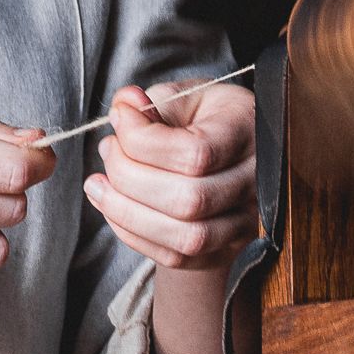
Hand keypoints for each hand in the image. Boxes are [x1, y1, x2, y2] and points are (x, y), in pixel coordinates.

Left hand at [85, 80, 257, 272]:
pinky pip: (177, 257)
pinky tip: (113, 207)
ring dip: (126, 213)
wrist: (231, 155)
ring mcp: (246, 222)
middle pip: (189, 201)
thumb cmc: (206, 119)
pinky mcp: (224, 249)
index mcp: (248, 132)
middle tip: (108, 150)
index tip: (120, 118)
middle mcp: (256, 183)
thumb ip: (153, 101)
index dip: (144, 140)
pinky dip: (133, 235)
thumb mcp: (184, 96)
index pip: (196, 154)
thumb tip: (124, 105)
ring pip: (185, 238)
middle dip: (129, 177)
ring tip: (97, 185)